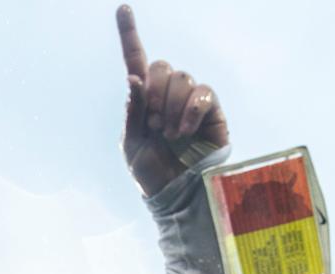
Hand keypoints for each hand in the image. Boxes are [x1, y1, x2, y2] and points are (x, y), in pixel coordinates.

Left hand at [117, 5, 229, 195]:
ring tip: (169, 135)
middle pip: (162, 66)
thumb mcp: (132, 144)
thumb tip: (134, 78)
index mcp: (144, 100)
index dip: (129, 34)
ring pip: (181, 78)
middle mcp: (168, 95)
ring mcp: (191, 101)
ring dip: (170, 106)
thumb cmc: (153, 174)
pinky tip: (184, 132)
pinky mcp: (212, 112)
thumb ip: (133, 111)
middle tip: (153, 124)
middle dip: (153, 93)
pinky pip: (202, 93)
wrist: (178, 195)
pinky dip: (190, 110)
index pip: (136, 60)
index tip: (122, 8)